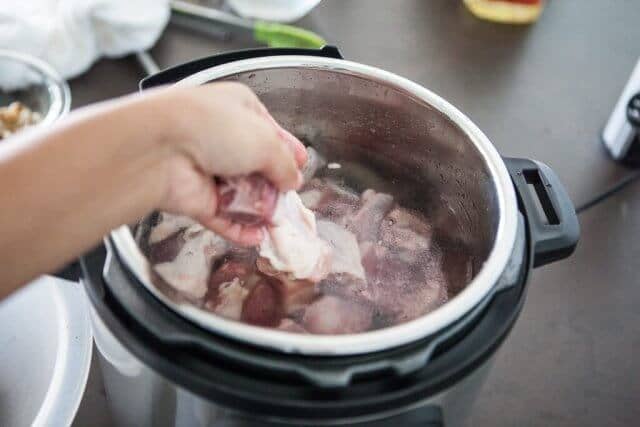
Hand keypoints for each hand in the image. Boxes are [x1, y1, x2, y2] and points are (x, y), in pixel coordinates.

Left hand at [153, 82, 306, 245]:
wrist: (160, 150)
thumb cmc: (213, 128)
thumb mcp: (265, 140)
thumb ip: (285, 163)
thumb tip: (293, 181)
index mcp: (238, 109)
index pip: (269, 130)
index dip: (287, 149)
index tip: (301, 164)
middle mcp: (221, 137)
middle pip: (257, 164)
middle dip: (275, 183)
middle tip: (290, 197)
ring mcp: (207, 169)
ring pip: (241, 193)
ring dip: (260, 209)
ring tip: (277, 221)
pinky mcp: (196, 199)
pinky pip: (223, 216)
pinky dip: (240, 229)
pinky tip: (257, 237)